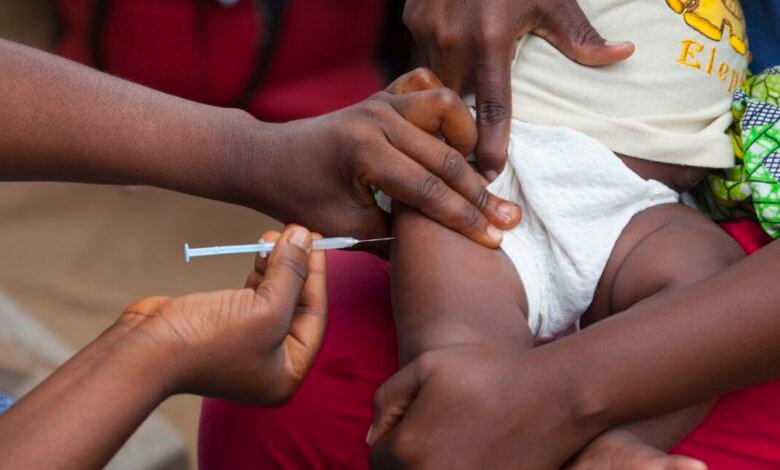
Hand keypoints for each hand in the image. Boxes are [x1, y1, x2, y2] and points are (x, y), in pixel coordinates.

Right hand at [119, 225, 326, 404]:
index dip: (317, 276)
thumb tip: (304, 237)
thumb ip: (292, 272)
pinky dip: (258, 272)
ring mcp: (245, 344)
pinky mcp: (224, 325)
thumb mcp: (266, 308)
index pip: (315, 316)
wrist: (146, 350)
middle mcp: (269, 362)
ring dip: (277, 264)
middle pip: (295, 305)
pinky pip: (252, 295)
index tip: (318, 241)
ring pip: (273, 296)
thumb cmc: (210, 341)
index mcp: (287, 372)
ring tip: (273, 236)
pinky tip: (260, 250)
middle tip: (298, 233)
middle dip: (297, 267)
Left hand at [229, 68, 521, 251]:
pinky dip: (448, 112)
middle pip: (446, 155)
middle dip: (479, 193)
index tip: (494, 240)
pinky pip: (427, 90)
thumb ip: (393, 232)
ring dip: (469, 143)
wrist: (267, 159)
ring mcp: (382, 101)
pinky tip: (455, 138)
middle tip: (509, 219)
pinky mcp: (384, 96)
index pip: (428, 190)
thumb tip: (440, 242)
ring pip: (446, 111)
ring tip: (481, 176)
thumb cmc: (298, 197)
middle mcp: (377, 119)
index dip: (464, 220)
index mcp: (364, 153)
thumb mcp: (343, 226)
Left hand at [367, 345, 605, 468]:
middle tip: (437, 437)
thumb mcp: (426, 366)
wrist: (551, 397)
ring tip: (454, 447)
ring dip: (431, 468)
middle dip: (407, 461)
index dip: (391, 440)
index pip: (377, 460)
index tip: (416, 425)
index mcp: (408, 450)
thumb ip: (386, 400)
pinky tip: (475, 457)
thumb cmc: (487, 374)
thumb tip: (371, 438)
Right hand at [404, 0, 634, 178]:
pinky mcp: (411, 18)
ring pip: (436, 78)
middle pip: (455, 100)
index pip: (490, 109)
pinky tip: (452, 44)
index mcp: (490, 41)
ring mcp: (427, 29)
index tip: (489, 175)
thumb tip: (625, 54)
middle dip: (460, 119)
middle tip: (469, 138)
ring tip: (461, 80)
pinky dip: (438, 56)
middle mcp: (453, 40)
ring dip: (448, 86)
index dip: (490, 145)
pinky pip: (423, 53)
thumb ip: (581, 35)